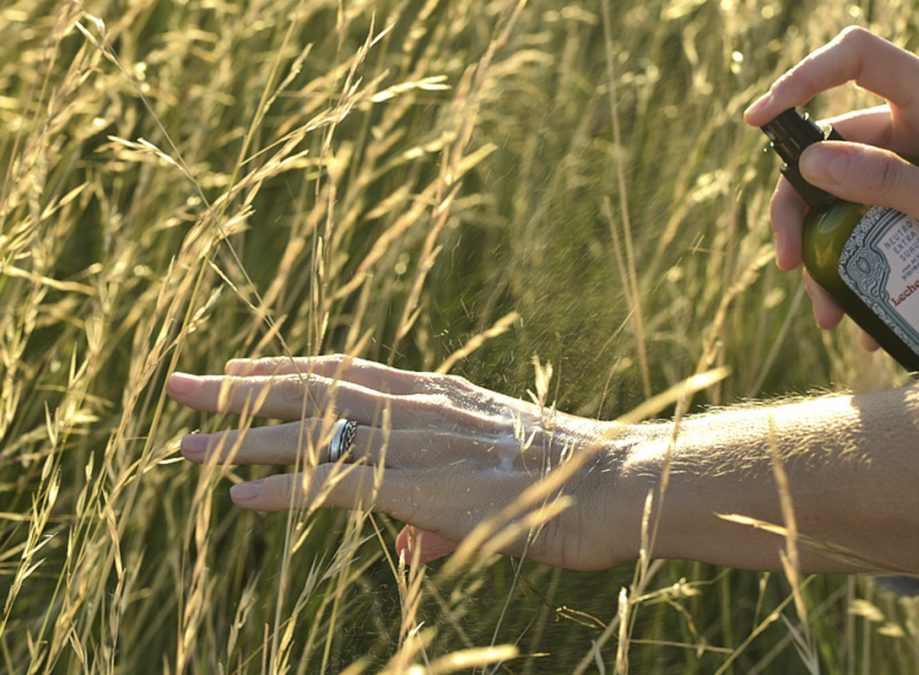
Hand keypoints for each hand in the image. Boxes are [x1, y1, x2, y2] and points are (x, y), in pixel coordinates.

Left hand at [167, 356, 634, 569]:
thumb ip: (438, 516)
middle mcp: (420, 408)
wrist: (613, 482)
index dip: (288, 370)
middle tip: (179, 384)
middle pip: (314, 391)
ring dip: (243, 437)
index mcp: (441, 396)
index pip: (348, 373)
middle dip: (241, 388)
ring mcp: (417, 443)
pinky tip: (238, 495)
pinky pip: (337, 485)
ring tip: (186, 440)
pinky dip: (284, 489)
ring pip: (314, 434)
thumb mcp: (498, 485)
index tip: (241, 366)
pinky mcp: (420, 486)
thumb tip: (403, 548)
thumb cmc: (569, 482)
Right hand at [745, 26, 918, 346]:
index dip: (803, 78)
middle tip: (789, 260)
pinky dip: (855, 270)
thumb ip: (887, 184)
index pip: (857, 60)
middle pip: (831, 148)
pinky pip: (866, 228)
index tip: (760, 121)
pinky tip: (859, 314)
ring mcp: (914, 168)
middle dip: (800, 207)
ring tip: (828, 312)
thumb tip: (811, 163)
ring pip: (842, 198)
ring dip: (825, 255)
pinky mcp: (914, 205)